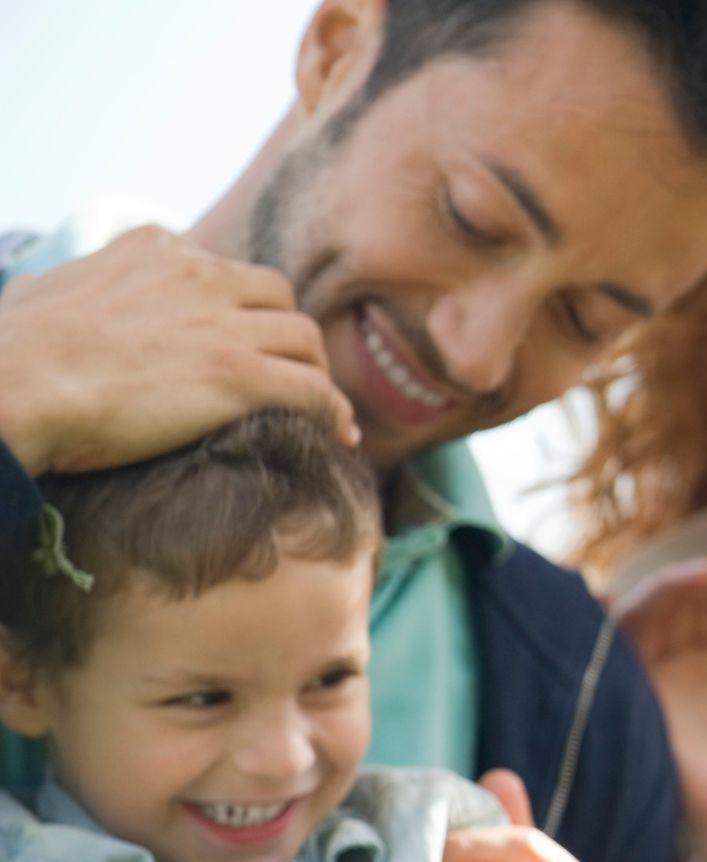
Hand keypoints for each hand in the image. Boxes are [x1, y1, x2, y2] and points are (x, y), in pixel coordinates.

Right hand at [0, 225, 357, 473]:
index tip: (246, 340)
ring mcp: (224, 323)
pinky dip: (335, 409)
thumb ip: (83, 283)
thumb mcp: (48, 290)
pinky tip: (340, 434)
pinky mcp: (239, 374)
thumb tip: (68, 292)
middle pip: (278, 297)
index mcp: (157, 248)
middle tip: (290, 374)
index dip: (243, 308)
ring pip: (306, 338)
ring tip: (317, 406)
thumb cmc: (15, 351)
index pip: (226, 269)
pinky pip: (315, 388)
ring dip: (316, 371)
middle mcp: (199, 274)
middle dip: (288, 334)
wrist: (14, 388)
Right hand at [615, 559, 706, 861]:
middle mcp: (684, 672)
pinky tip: (665, 593)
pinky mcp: (644, 702)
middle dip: (692, 580)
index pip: (706, 604)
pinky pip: (623, 646)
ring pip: (646, 617)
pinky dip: (635, 611)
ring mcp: (661, 686)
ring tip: (696, 578)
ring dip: (667, 588)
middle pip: (674, 603)